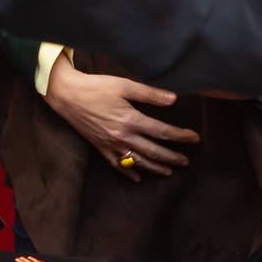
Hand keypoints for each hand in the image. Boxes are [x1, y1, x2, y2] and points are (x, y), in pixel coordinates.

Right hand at [44, 59, 197, 177]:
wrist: (67, 95)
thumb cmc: (96, 87)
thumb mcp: (124, 85)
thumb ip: (150, 94)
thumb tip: (173, 99)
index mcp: (130, 120)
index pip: (161, 132)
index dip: (180, 136)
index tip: (194, 138)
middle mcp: (122, 136)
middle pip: (152, 151)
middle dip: (171, 157)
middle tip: (186, 161)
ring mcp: (110, 144)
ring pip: (137, 161)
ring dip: (155, 167)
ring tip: (169, 171)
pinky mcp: (100, 147)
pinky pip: (116, 164)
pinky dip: (128, 172)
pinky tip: (137, 177)